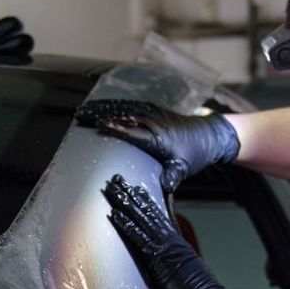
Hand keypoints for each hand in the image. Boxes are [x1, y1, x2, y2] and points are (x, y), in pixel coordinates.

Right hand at [76, 99, 239, 192]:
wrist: (209, 136)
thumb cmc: (195, 154)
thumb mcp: (185, 168)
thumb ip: (173, 175)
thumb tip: (166, 185)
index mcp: (159, 137)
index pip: (133, 132)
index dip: (116, 128)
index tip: (98, 126)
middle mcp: (154, 122)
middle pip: (123, 115)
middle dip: (101, 114)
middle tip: (80, 115)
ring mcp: (154, 113)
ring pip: (124, 107)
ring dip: (103, 107)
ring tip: (84, 109)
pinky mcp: (154, 109)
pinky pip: (132, 104)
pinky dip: (115, 103)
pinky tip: (102, 105)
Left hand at [103, 175, 237, 288]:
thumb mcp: (188, 275)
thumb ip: (176, 264)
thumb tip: (169, 264)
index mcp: (176, 243)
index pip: (157, 216)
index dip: (144, 201)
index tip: (133, 188)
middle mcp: (170, 239)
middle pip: (147, 211)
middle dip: (130, 194)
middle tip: (116, 179)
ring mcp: (164, 246)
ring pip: (141, 218)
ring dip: (124, 202)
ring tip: (112, 188)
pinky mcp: (158, 258)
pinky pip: (139, 238)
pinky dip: (126, 225)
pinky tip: (114, 214)